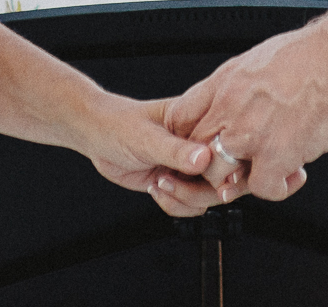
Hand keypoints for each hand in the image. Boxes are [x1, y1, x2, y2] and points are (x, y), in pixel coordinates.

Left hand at [74, 93, 232, 217]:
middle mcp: (201, 144)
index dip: (231, 166)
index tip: (219, 181)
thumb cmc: (119, 124)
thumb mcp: (146, 136)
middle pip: (226, 176)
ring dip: (185, 198)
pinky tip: (156, 188)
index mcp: (200, 121)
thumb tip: (205, 159)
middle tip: (174, 182)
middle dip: (203, 190)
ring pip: (210, 196)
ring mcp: (191, 166)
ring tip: (160, 182)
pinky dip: (175, 205)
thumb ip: (175, 150)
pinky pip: (192, 205)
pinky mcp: (180, 182)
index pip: (231, 146)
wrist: (97, 137)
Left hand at [161, 15, 327, 202]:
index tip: (200, 148)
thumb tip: (245, 101)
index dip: (186, 139)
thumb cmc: (320, 52)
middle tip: (234, 169)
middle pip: (193, 150)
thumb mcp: (263, 59)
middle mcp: (232, 105)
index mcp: (227, 81)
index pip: (179, 117)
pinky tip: (292, 174)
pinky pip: (261, 188)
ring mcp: (252, 131)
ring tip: (264, 173)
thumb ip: (245, 86)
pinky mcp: (278, 152)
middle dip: (210, 167)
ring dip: (241, 180)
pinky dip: (276, 188)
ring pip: (218, 174)